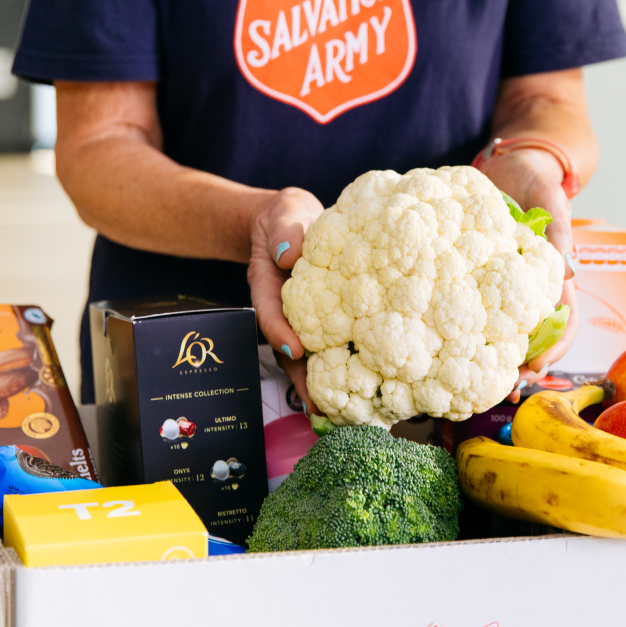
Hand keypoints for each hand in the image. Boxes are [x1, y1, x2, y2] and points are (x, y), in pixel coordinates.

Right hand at [246, 187, 323, 413]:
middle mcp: (284, 307)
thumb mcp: (283, 212)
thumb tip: (290, 254)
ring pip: (307, 355)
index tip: (295, 349)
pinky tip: (356, 389)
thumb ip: (285, 229)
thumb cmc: (287, 217)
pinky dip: (337, 367)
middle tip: (318, 406)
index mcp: (269, 283)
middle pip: (288, 347)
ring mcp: (303, 318)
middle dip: (301, 378)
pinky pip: (328, 346)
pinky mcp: (323, 322)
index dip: (280, 332)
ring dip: (320, 383)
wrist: (292, 222)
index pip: (270, 310)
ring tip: (337, 413)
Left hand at [476, 148, 579, 397]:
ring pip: (495, 332)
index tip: (535, 368)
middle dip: (518, 370)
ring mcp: (496, 286)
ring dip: (487, 359)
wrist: (508, 161)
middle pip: (529, 341)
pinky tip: (436, 344)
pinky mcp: (469, 275)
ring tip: (470, 383)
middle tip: (501, 390)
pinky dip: (456, 329)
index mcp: (551, 278)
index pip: (563, 325)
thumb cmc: (536, 180)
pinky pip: (464, 307)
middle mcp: (524, 289)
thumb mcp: (553, 202)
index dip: (554, 351)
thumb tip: (566, 274)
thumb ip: (559, 236)